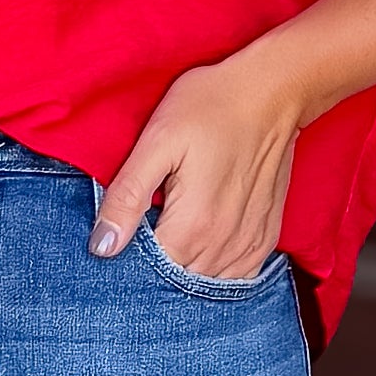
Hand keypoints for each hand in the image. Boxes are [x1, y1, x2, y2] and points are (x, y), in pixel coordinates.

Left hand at [90, 50, 301, 279]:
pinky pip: (237, 276)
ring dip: (185, 273)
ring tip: (170, 239)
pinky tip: (201, 250)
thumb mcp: (157, 142)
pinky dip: (215, 272)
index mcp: (192, 226)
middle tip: (142, 236)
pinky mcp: (266, 237)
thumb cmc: (211, 107)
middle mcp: (223, 245)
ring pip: (206, 284)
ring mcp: (249, 244)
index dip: (127, 264)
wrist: (273, 91)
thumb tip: (102, 246)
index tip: (120, 242)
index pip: (150, 273)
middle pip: (178, 282)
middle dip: (155, 270)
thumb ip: (128, 197)